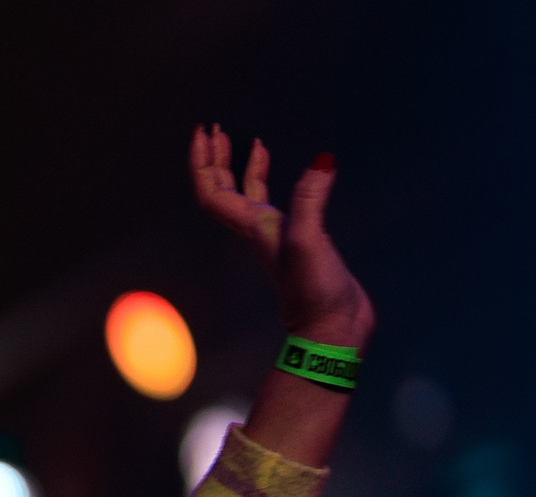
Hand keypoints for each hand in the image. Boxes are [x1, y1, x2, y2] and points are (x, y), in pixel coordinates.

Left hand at [190, 126, 373, 346]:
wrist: (332, 328)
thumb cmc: (315, 293)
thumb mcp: (310, 242)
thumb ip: (312, 200)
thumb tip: (323, 161)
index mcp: (253, 228)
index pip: (213, 192)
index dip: (203, 163)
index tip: (205, 133)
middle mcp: (258, 231)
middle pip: (223, 191)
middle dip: (215, 160)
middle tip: (214, 129)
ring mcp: (277, 237)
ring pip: (248, 197)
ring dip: (241, 169)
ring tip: (245, 140)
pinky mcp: (299, 243)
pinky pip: (277, 205)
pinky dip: (278, 186)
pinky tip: (294, 172)